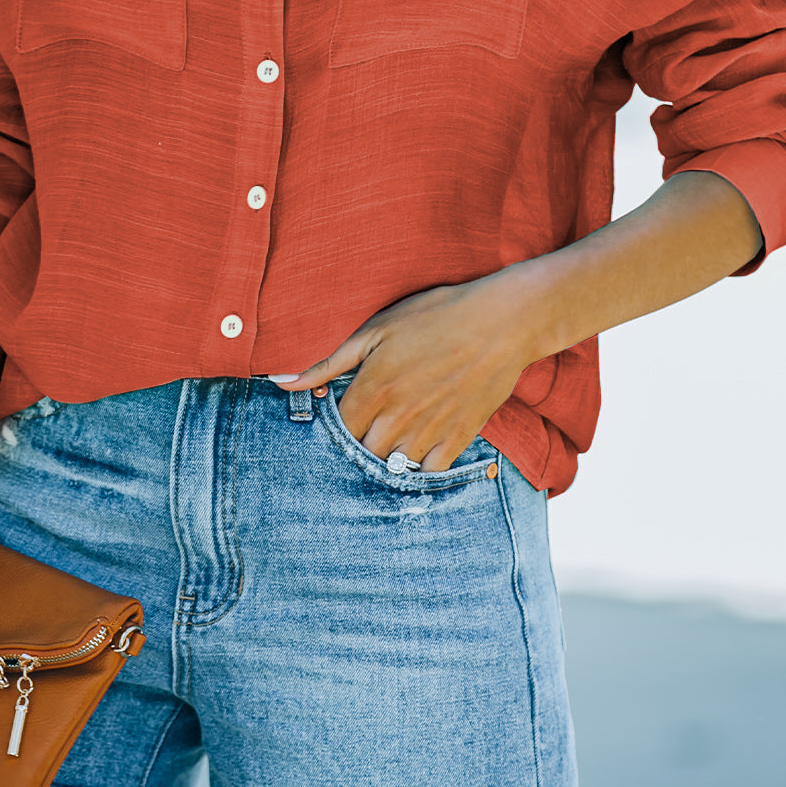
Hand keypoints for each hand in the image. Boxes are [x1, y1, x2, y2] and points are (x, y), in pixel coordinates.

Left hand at [269, 275, 534, 471]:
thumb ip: (329, 363)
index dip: (336, 425)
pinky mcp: (460, 436)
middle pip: (363, 452)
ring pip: (394, 464)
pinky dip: (421, 465)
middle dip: (360, 442)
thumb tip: (283, 382)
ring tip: (395, 434)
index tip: (345, 414)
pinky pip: (430, 471)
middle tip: (371, 424)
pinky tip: (420, 445)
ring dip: (389, 454)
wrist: (502, 321)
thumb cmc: (436, 316)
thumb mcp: (377, 330)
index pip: (337, 430)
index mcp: (372, 389)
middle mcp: (398, 416)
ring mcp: (430, 430)